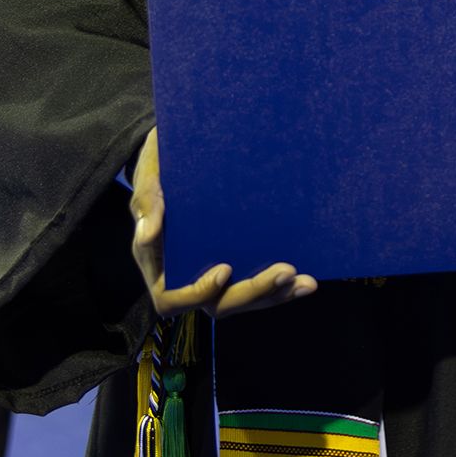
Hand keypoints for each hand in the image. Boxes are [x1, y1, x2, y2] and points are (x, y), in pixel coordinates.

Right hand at [128, 126, 313, 317]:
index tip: (225, 269)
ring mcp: (213, 272)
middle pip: (217, 304)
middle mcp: (186, 275)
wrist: (183, 152)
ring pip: (242, 300)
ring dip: (274, 295)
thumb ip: (147, 199)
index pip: (171, 298)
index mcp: (158, 263)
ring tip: (305, 282)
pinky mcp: (238, 264)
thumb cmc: (162, 162)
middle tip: (285, 271)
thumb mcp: (150, 171)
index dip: (197, 293)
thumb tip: (148, 234)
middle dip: (253, 292)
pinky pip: (257, 286)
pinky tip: (307, 280)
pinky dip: (282, 288)